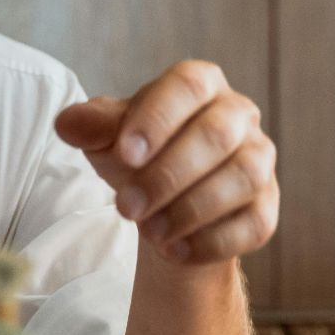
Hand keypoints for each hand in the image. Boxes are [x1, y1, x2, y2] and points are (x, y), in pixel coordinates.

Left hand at [56, 60, 277, 263]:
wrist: (163, 206)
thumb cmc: (139, 157)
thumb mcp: (108, 138)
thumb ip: (91, 127)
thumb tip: (68, 123)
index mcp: (201, 84)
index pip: (187, 87)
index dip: (157, 119)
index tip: (125, 155)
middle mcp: (239, 115)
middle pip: (216, 136)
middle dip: (168, 175)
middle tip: (126, 208)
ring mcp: (259, 160)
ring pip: (243, 177)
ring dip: (192, 208)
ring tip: (150, 233)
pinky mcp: (266, 207)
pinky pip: (255, 222)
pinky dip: (215, 240)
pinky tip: (177, 251)